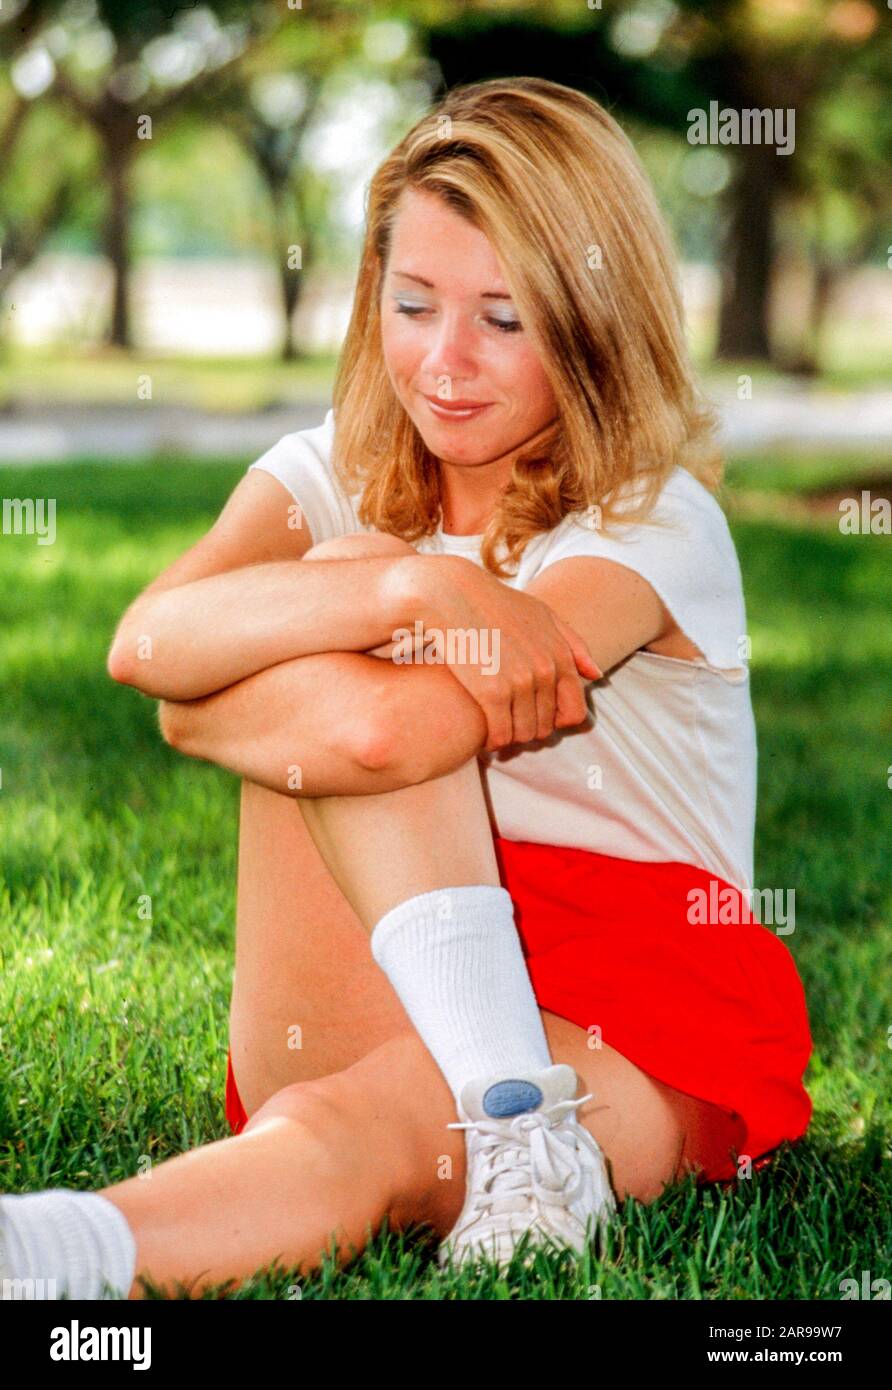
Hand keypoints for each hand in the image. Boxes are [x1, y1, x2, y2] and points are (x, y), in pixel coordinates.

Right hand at [388, 554, 600, 752]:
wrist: (451, 595)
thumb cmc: (495, 604)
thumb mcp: (541, 615)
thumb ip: (573, 644)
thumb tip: (596, 675)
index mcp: (560, 657)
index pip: (574, 713)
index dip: (555, 723)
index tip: (534, 718)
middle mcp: (545, 672)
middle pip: (545, 727)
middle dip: (528, 731)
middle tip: (508, 726)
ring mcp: (520, 683)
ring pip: (523, 735)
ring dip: (509, 739)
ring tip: (495, 732)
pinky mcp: (491, 693)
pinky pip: (500, 736)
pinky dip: (492, 743)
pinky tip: (482, 736)